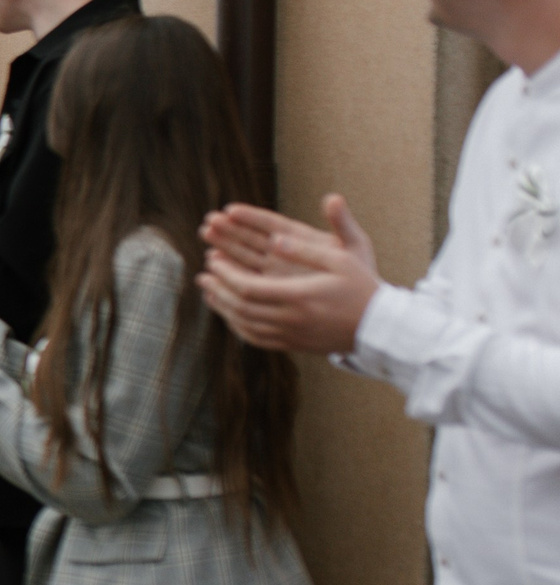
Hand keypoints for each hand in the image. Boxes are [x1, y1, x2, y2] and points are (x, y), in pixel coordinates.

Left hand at [197, 195, 381, 352]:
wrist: (380, 327)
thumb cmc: (362, 288)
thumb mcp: (341, 260)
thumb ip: (306, 249)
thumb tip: (274, 238)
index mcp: (300, 296)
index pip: (249, 288)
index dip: (226, 274)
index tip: (213, 260)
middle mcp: (291, 320)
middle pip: (241, 307)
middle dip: (219, 288)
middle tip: (204, 273)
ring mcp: (291, 336)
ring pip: (244, 325)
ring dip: (223, 307)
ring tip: (209, 290)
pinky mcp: (293, 346)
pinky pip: (256, 339)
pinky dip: (237, 326)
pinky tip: (230, 313)